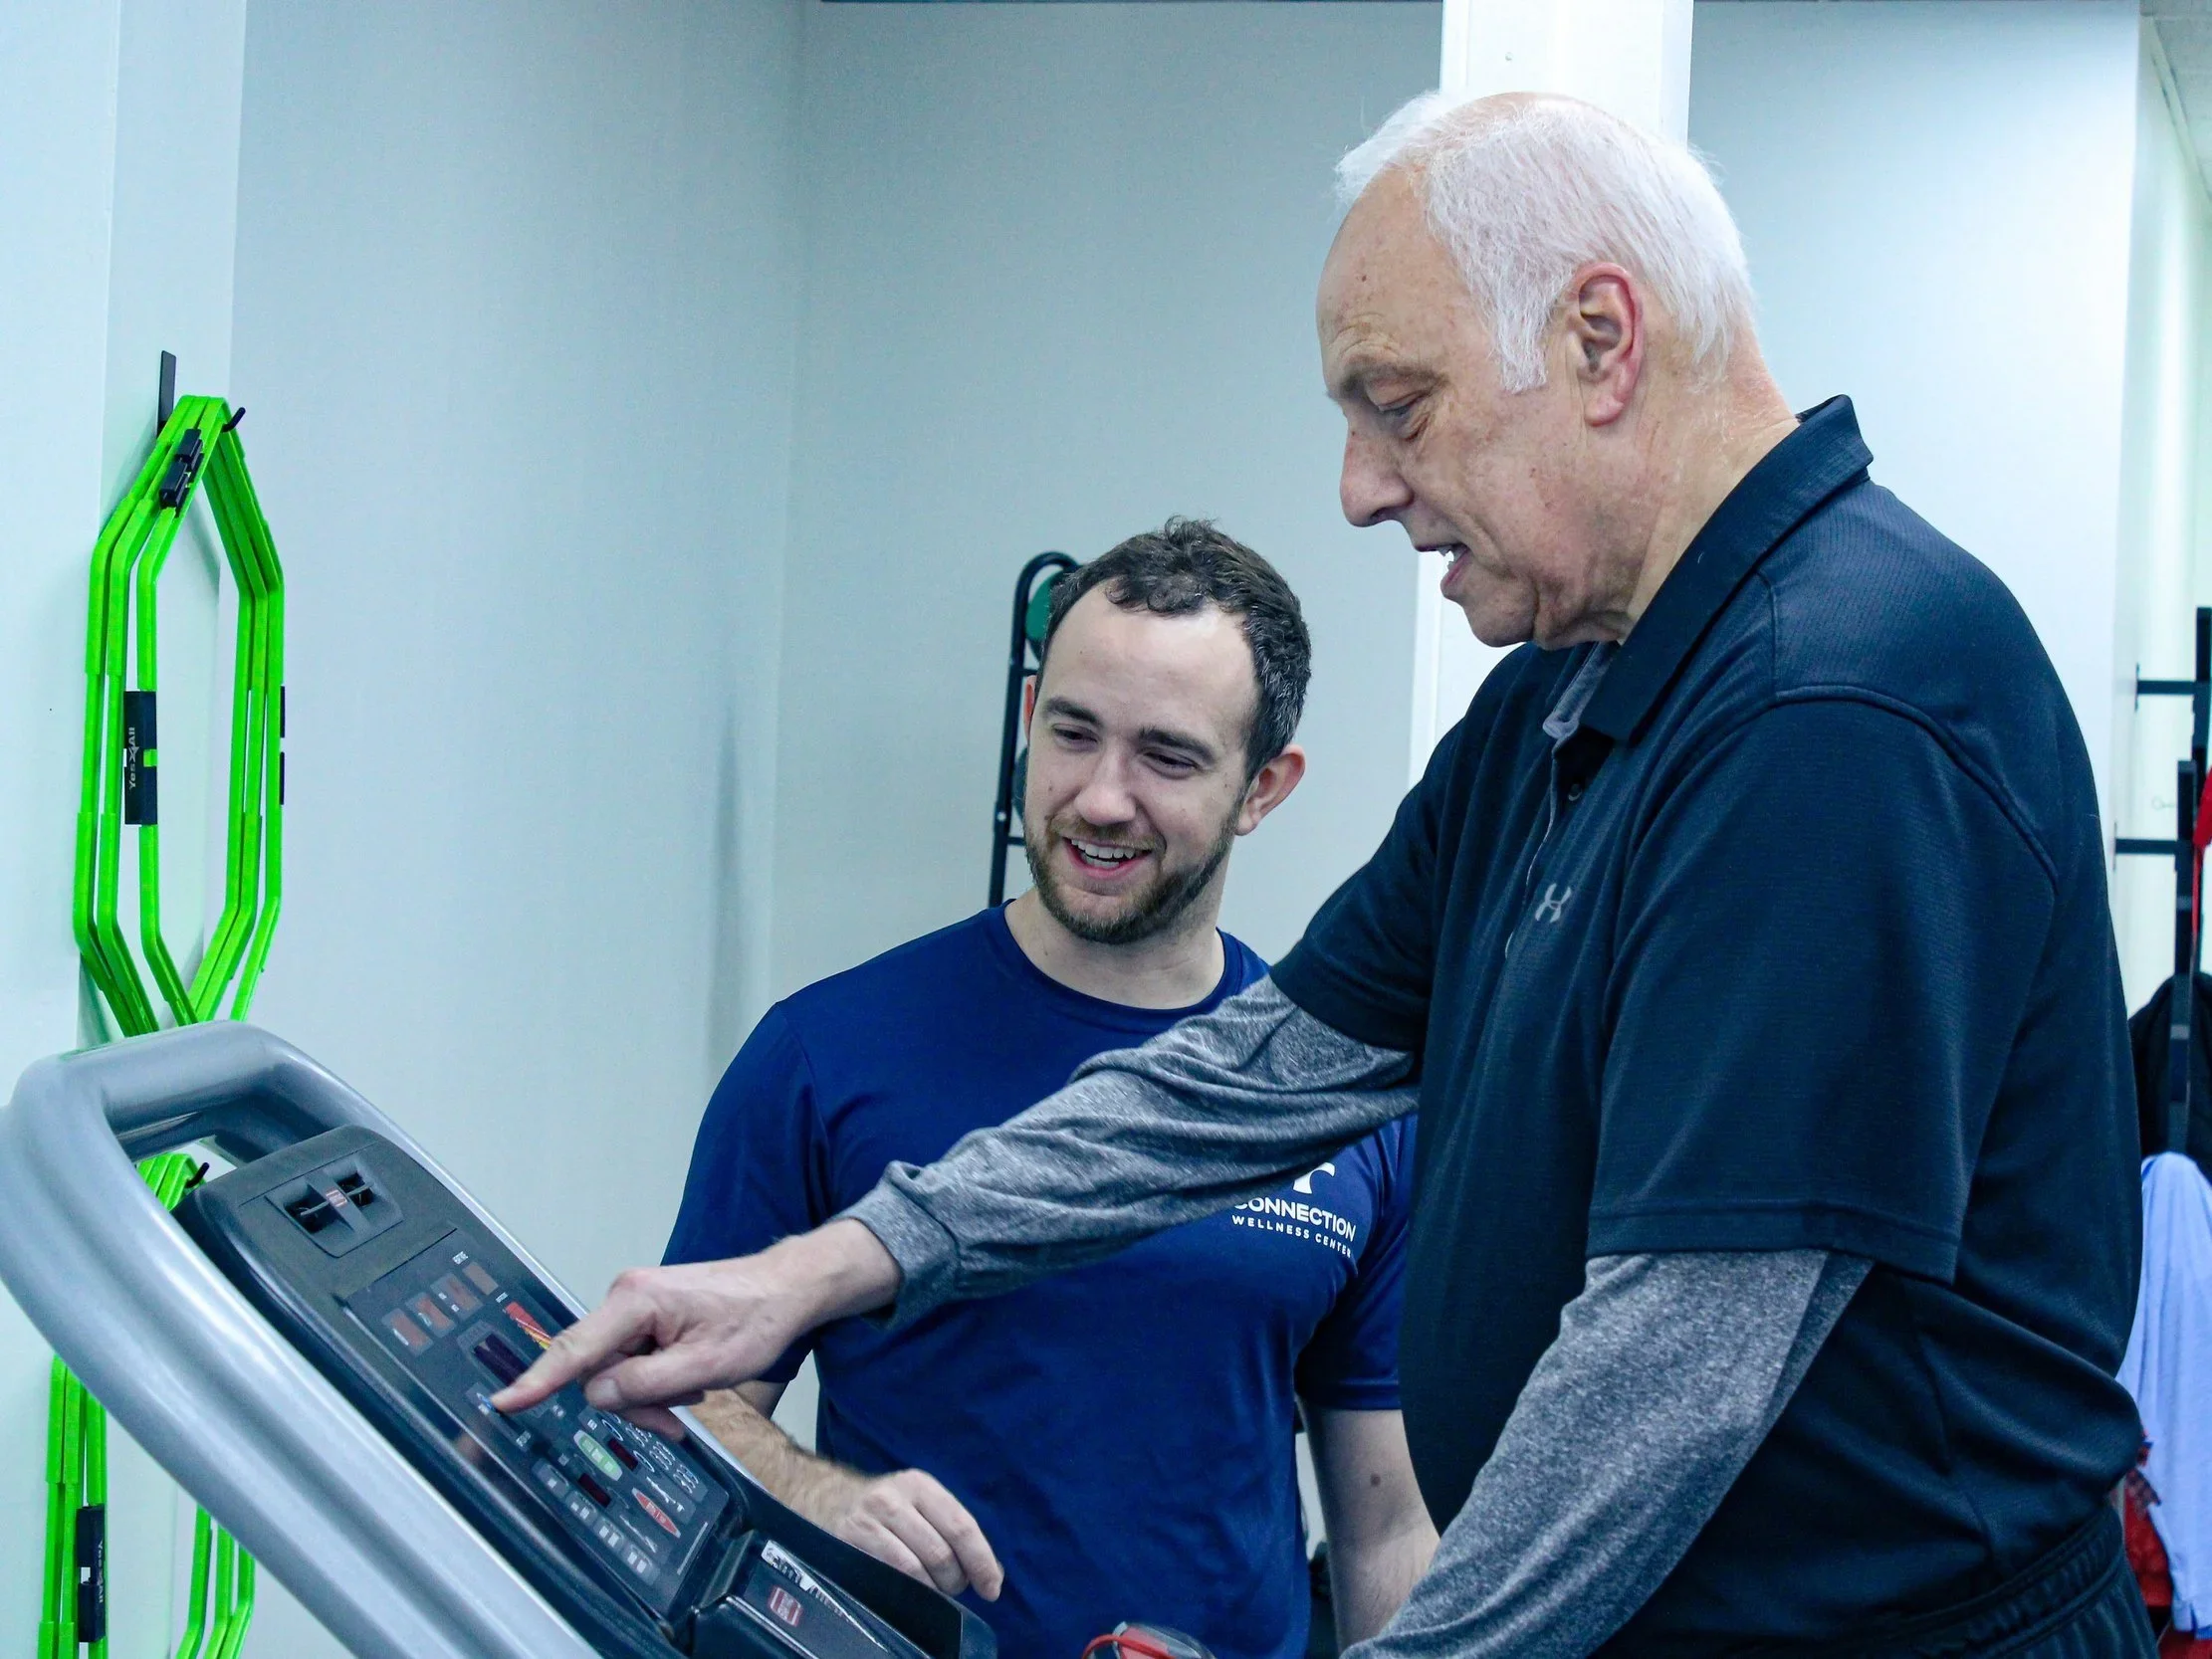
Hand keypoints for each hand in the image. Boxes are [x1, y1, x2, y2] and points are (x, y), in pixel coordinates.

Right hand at [493, 1220, 899, 1415]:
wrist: (786, 1290)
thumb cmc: (756, 1318)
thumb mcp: (705, 1366)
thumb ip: (645, 1384)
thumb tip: (596, 1395)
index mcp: (635, 1300)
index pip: (575, 1349)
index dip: (538, 1381)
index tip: (504, 1402)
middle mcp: (626, 1297)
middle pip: (598, 1371)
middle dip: (634, 1401)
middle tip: (679, 1416)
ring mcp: (634, 1306)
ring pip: (616, 1372)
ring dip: (650, 1393)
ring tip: (695, 1389)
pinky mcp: (644, 1317)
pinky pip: (632, 1362)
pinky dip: (656, 1380)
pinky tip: (688, 1378)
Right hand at [826, 1469, 1003, 1601]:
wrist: (826, 1497)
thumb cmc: (884, 1507)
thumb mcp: (918, 1504)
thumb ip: (951, 1530)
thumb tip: (991, 1570)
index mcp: (921, 1485)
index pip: (961, 1526)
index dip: (981, 1561)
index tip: (991, 1587)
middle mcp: (896, 1497)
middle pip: (941, 1552)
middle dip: (955, 1580)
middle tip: (955, 1588)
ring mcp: (870, 1519)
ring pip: (916, 1567)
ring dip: (933, 1589)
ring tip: (935, 1591)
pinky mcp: (850, 1539)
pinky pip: (889, 1574)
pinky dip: (909, 1590)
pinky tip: (912, 1592)